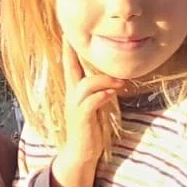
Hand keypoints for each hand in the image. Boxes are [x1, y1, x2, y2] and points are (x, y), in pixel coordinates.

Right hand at [48, 42, 122, 186]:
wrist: (81, 153)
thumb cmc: (91, 128)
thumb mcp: (96, 105)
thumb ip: (101, 91)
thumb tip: (116, 78)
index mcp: (75, 91)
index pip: (70, 66)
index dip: (68, 50)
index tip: (67, 33)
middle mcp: (72, 96)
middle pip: (71, 70)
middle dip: (73, 54)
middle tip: (80, 41)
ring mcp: (76, 107)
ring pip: (85, 85)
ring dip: (103, 80)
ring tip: (119, 81)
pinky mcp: (82, 119)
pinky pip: (91, 103)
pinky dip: (102, 96)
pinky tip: (112, 93)